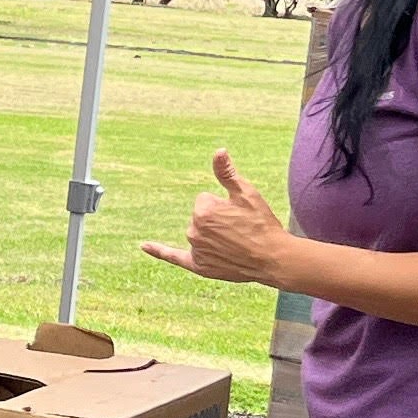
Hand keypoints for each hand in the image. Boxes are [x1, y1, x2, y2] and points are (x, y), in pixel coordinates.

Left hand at [141, 150, 297, 288]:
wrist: (273, 258)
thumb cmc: (262, 224)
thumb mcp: (246, 194)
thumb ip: (226, 173)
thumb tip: (218, 150)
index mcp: (203, 210)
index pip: (205, 200)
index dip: (224, 205)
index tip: (239, 214)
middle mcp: (194, 230)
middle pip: (200, 217)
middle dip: (217, 221)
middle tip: (239, 230)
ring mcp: (195, 250)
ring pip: (198, 234)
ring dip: (212, 236)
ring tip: (235, 244)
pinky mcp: (198, 266)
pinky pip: (174, 257)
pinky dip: (159, 251)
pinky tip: (144, 246)